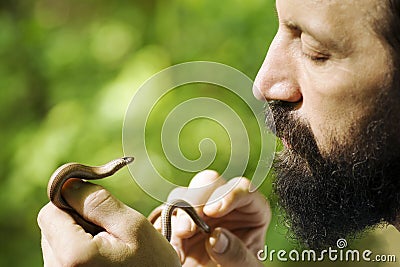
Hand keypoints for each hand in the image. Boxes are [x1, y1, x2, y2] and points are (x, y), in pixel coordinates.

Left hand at [37, 178, 179, 266]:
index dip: (74, 203)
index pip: (50, 212)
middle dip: (78, 220)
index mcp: (73, 256)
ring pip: (57, 240)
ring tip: (109, 248)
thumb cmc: (151, 263)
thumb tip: (69, 183)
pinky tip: (104, 258)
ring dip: (80, 236)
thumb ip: (98, 202)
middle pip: (52, 226)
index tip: (98, 210)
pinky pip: (63, 255)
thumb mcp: (132, 225)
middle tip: (109, 233)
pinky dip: (81, 250)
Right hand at [150, 170, 270, 265]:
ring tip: (179, 244)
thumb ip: (237, 253)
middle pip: (209, 182)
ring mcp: (199, 211)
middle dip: (195, 201)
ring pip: (183, 194)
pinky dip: (164, 230)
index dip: (228, 194)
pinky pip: (164, 216)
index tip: (213, 211)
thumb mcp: (247, 266)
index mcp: (250, 209)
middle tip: (188, 228)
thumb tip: (215, 236)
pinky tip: (172, 249)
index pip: (242, 187)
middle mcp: (223, 203)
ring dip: (178, 216)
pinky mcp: (178, 222)